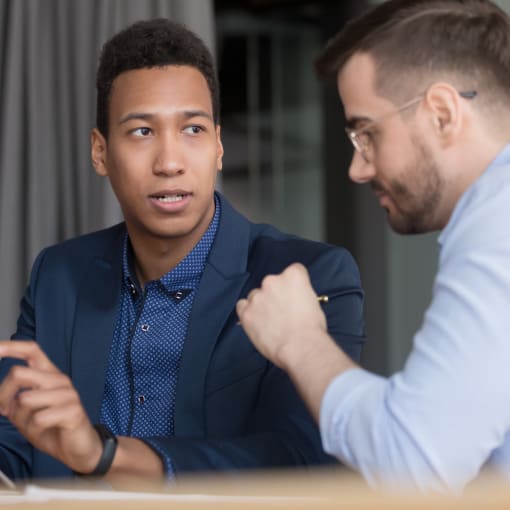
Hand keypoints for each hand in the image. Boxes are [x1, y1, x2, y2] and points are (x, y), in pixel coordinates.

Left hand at [0, 340, 101, 472]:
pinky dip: (33, 430)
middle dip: (2, 394)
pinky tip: (44, 431)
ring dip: (21, 419)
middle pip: (19, 373)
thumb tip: (1, 399)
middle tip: (3, 410)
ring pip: (25, 399)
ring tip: (33, 426)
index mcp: (49, 374)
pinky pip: (38, 418)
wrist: (80, 448)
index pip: (31, 350)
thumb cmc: (52, 428)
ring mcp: (68, 394)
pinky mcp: (73, 411)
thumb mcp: (26, 414)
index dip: (10, 346)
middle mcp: (59, 379)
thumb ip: (13, 402)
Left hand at [236, 263, 327, 369]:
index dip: (294, 286)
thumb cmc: (311, 329)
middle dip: (275, 295)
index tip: (294, 295)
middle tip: (282, 312)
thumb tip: (294, 300)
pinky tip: (256, 321)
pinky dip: (247, 312)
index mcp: (293, 276)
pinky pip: (242, 306)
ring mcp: (257, 296)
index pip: (293, 271)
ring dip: (261, 304)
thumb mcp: (313, 302)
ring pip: (255, 296)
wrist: (301, 347)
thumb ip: (300, 294)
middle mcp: (272, 281)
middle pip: (271, 284)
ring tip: (270, 321)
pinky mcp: (247, 312)